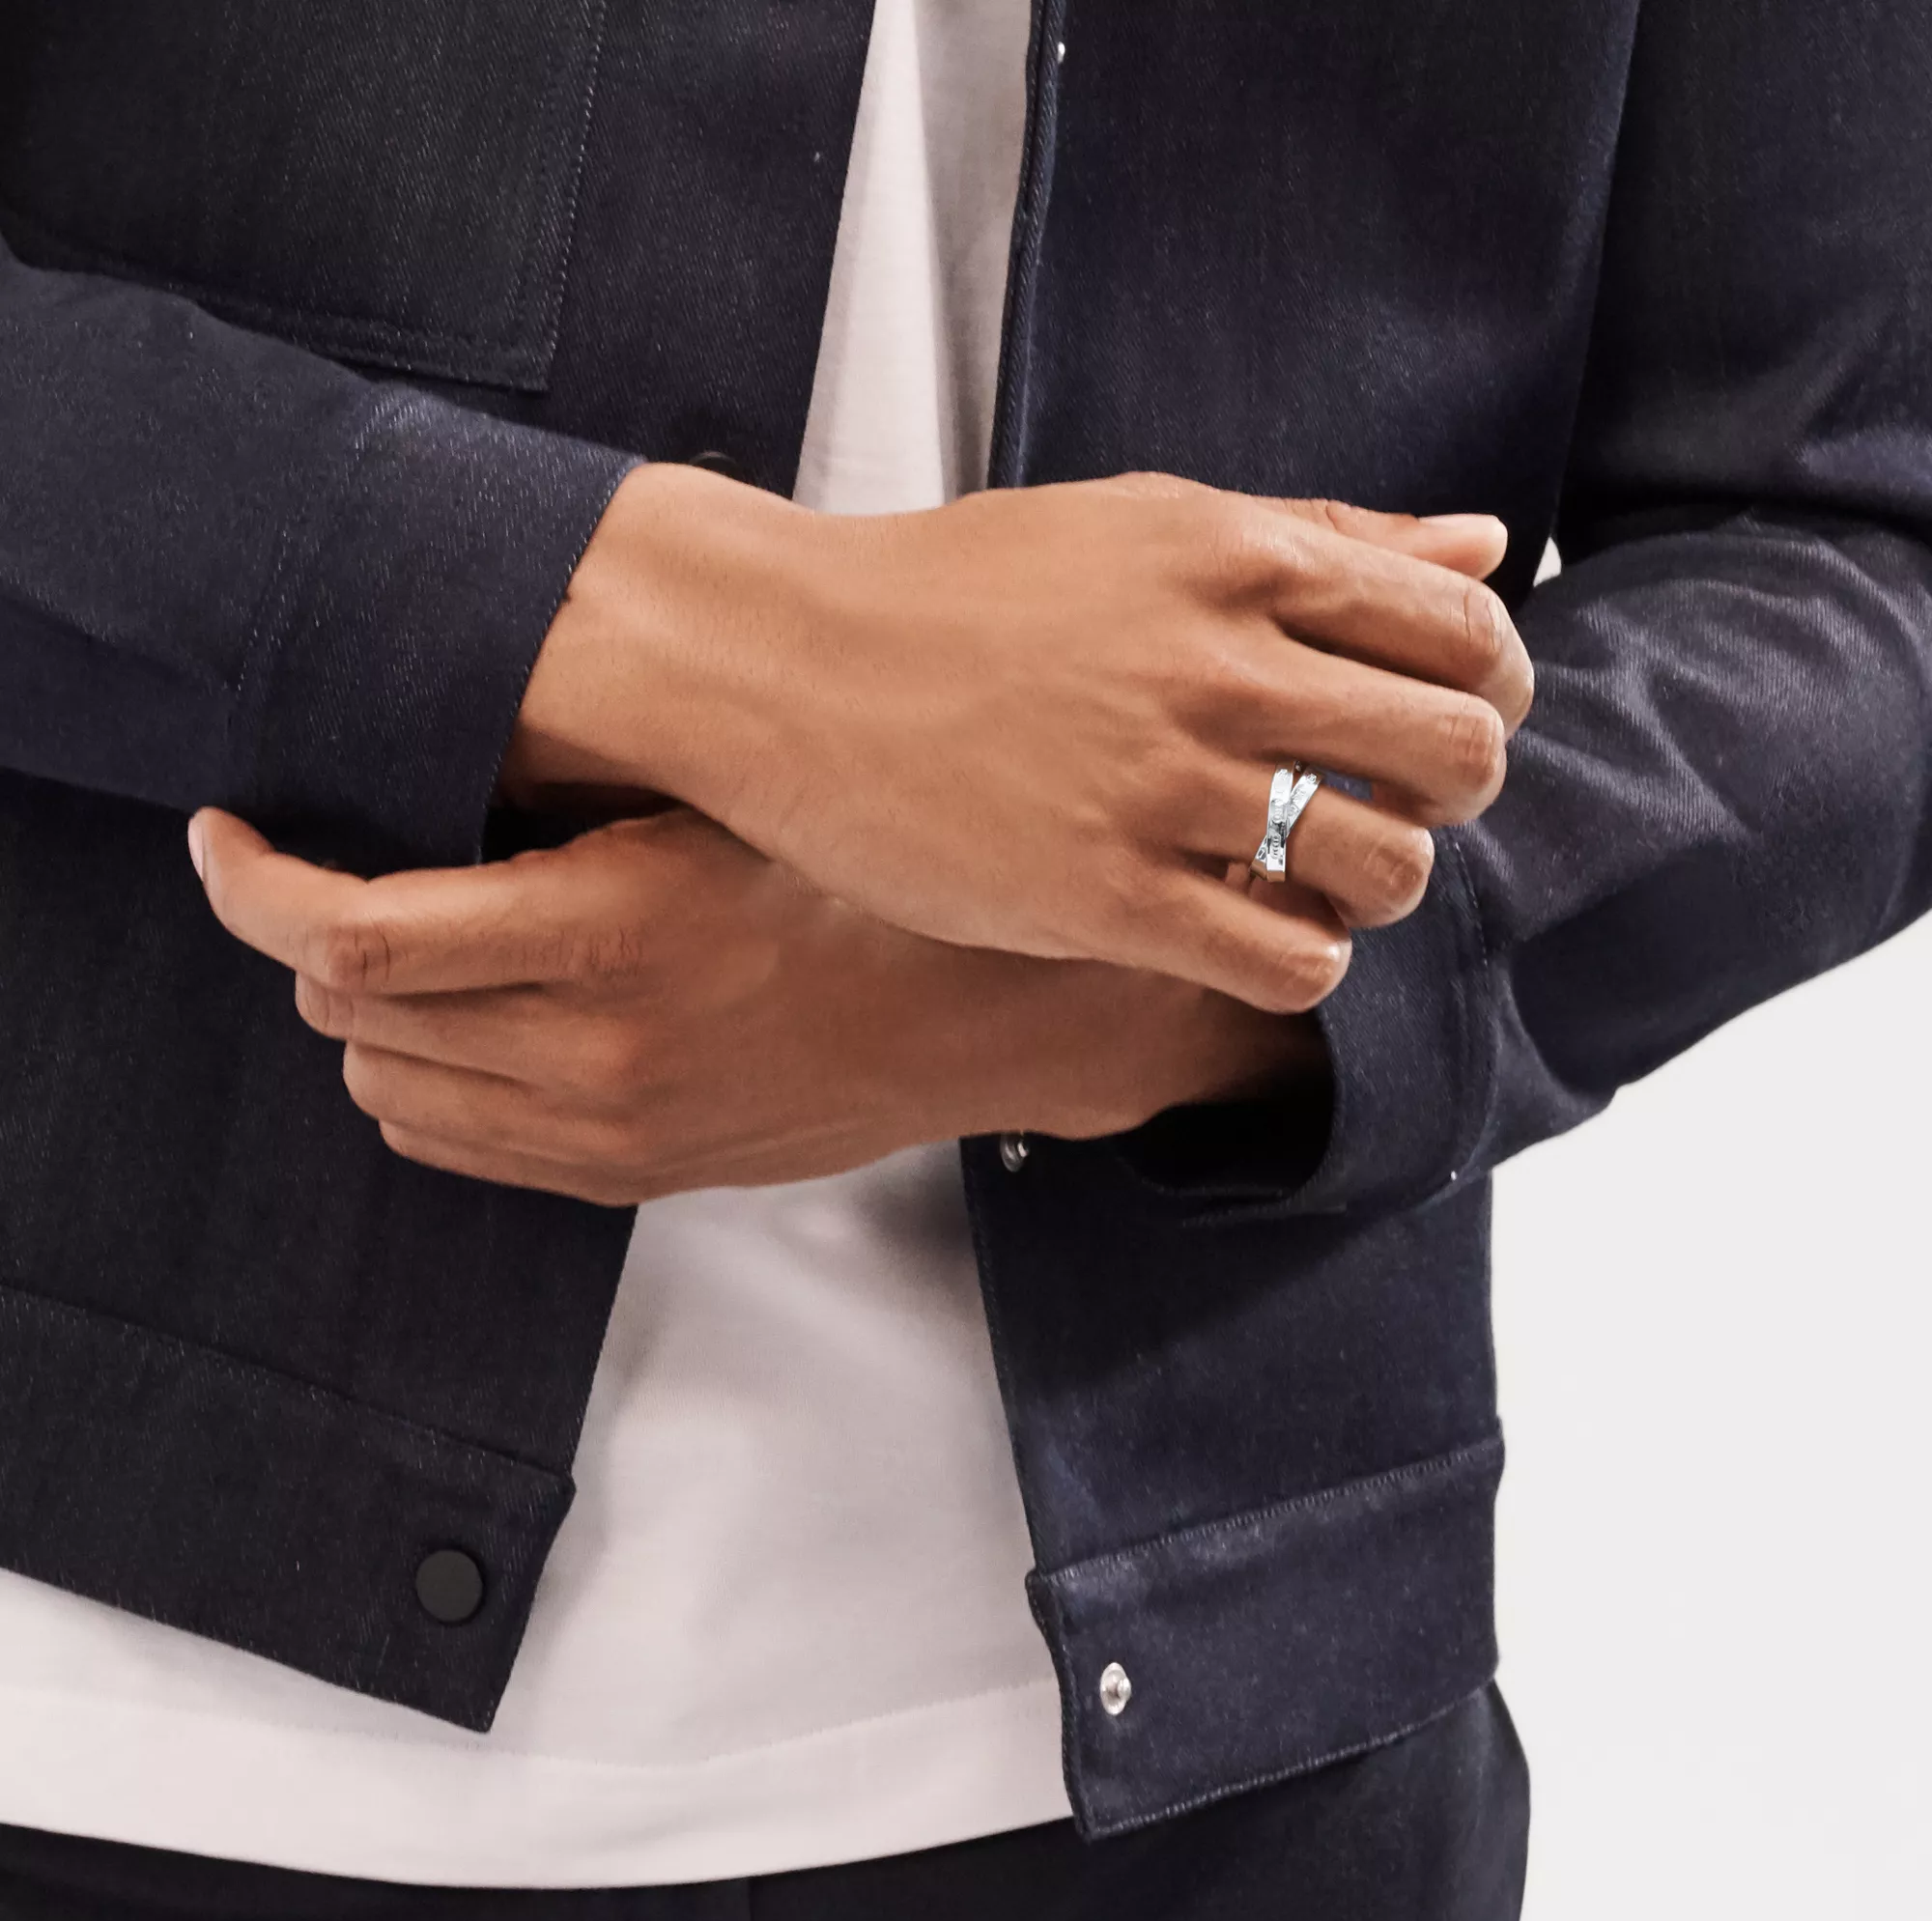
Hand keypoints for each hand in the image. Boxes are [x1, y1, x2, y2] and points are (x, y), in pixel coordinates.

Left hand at [187, 807, 1323, 1205]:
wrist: (976, 1015)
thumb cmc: (866, 884)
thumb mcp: (723, 797)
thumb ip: (572, 791)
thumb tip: (433, 755)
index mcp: (612, 932)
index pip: (354, 937)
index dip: (255, 885)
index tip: (229, 841)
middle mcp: (594, 1049)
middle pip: (348, 1013)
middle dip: (314, 939)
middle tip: (341, 875)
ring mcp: (607, 1129)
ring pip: (385, 1087)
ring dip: (371, 1014)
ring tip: (422, 950)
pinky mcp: (626, 1175)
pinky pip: (452, 1146)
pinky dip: (425, 1082)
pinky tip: (471, 1023)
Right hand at [503, 467, 1531, 1012]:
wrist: (787, 664)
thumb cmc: (960, 588)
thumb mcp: (1145, 521)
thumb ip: (1321, 532)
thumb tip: (1486, 541)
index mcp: (1239, 556)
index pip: (1466, 631)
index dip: (1491, 690)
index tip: (1449, 719)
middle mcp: (1217, 667)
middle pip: (1456, 757)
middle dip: (1454, 795)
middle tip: (1392, 807)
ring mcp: (1159, 787)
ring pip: (1386, 872)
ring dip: (1379, 888)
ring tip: (1315, 878)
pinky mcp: (1102, 897)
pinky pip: (1287, 962)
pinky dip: (1307, 962)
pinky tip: (1257, 935)